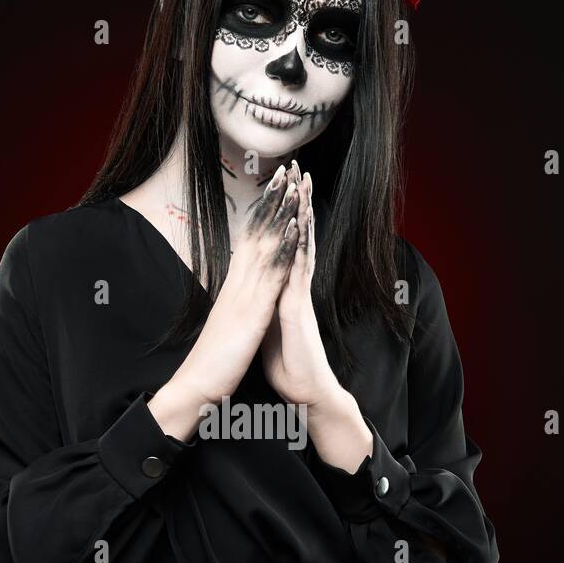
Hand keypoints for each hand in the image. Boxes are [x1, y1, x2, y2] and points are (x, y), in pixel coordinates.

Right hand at [148, 164, 299, 439]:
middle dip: (271, 202)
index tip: (274, 189)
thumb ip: (236, 304)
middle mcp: (237, 284)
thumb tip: (241, 291)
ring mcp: (244, 295)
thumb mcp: (228, 324)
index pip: (247, 242)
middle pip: (255, 233)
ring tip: (293, 186)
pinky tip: (294, 229)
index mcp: (233, 287)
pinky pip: (270, 274)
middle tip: (286, 170)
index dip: (261, 214)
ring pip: (264, 246)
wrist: (197, 385)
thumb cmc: (213, 360)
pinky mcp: (252, 312)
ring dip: (279, 215)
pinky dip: (283, 249)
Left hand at [261, 161, 374, 471]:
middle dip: (297, 203)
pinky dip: (300, 245)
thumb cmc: (288, 365)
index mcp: (284, 290)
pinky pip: (299, 270)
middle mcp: (294, 287)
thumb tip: (259, 296)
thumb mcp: (270, 327)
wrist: (305, 393)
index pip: (285, 245)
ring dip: (303, 213)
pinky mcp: (298, 308)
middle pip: (297, 236)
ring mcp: (298, 295)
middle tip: (299, 169)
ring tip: (304, 182)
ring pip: (301, 245)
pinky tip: (301, 223)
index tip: (281, 187)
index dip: (284, 216)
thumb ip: (268, 306)